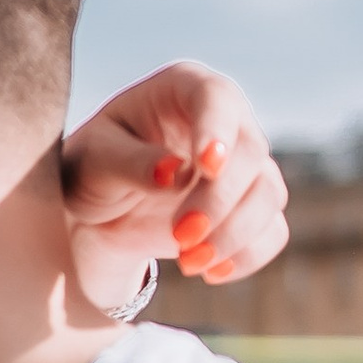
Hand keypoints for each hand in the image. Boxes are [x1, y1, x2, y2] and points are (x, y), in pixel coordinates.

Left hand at [62, 64, 287, 312]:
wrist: (99, 214)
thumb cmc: (91, 170)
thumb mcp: (93, 162)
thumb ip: (130, 163)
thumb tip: (175, 173)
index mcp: (183, 90)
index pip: (216, 98)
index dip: (217, 129)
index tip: (208, 166)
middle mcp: (224, 120)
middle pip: (250, 152)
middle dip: (219, 200)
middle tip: (182, 236)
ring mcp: (242, 166)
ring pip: (268, 193)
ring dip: (236, 233)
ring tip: (190, 262)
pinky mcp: (248, 208)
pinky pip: (271, 231)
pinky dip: (248, 256)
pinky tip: (211, 273)